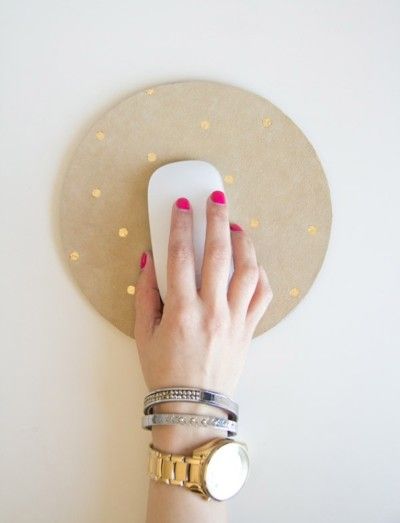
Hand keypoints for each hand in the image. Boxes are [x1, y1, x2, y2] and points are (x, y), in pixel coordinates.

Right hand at [134, 190, 272, 398]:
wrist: (193, 408)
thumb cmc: (164, 372)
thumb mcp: (143, 333)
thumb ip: (146, 294)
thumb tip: (149, 259)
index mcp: (181, 311)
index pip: (180, 256)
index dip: (179, 225)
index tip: (181, 206)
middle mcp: (211, 310)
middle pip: (218, 253)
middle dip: (217, 219)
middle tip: (216, 198)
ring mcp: (234, 319)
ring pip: (248, 270)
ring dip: (244, 242)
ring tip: (236, 226)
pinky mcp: (249, 329)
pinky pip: (263, 294)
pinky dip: (260, 274)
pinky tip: (251, 263)